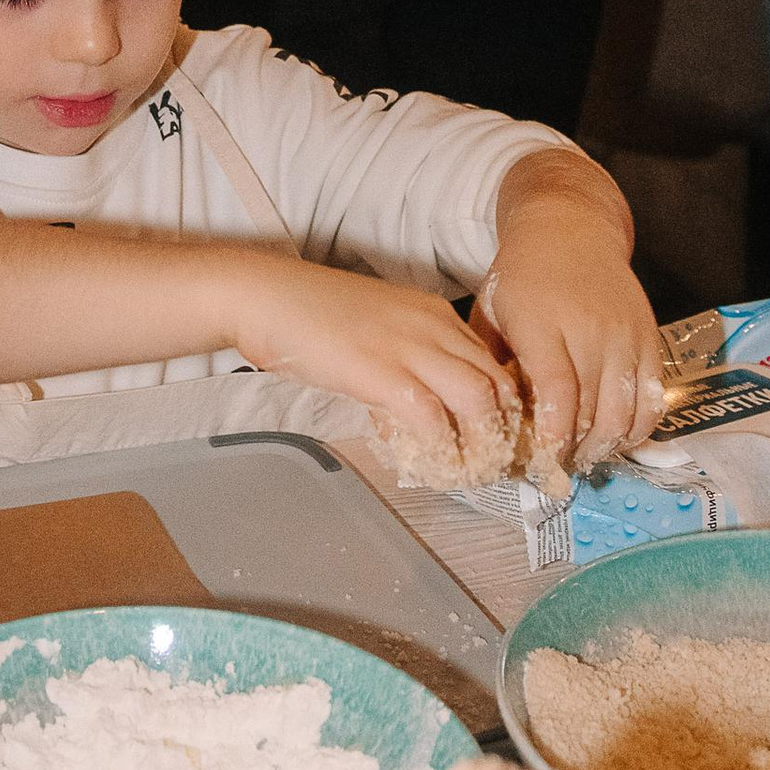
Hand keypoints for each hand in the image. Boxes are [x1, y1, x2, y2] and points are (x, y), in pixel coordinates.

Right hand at [233, 258, 519, 470]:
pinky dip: (440, 448)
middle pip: (498, 382)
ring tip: (470, 473)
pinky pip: (432, 418)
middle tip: (492, 464)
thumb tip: (416, 410)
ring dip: (481, 443)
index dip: (501, 406)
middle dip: (504, 429)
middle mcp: (434, 326)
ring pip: (478, 399)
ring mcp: (409, 347)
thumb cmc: (308, 313)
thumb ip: (403, 361)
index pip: (493, 362)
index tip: (495, 438)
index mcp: (435, 313)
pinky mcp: (382, 373)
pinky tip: (432, 467)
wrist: (265, 296)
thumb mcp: (375, 328)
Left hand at [478, 163, 661, 463]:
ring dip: (608, 446)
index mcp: (543, 324)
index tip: (543, 461)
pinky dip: (639, 427)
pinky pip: (654, 397)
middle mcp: (589, 330)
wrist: (570, 228)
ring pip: (626, 410)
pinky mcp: (651, 338)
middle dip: (577, 450)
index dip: (554, 437)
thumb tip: (493, 422)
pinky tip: (618, 438)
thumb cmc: (521, 276)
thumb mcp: (492, 312)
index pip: (558, 394)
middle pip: (593, 410)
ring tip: (588, 457)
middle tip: (560, 469)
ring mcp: (625, 335)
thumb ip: (492, 364)